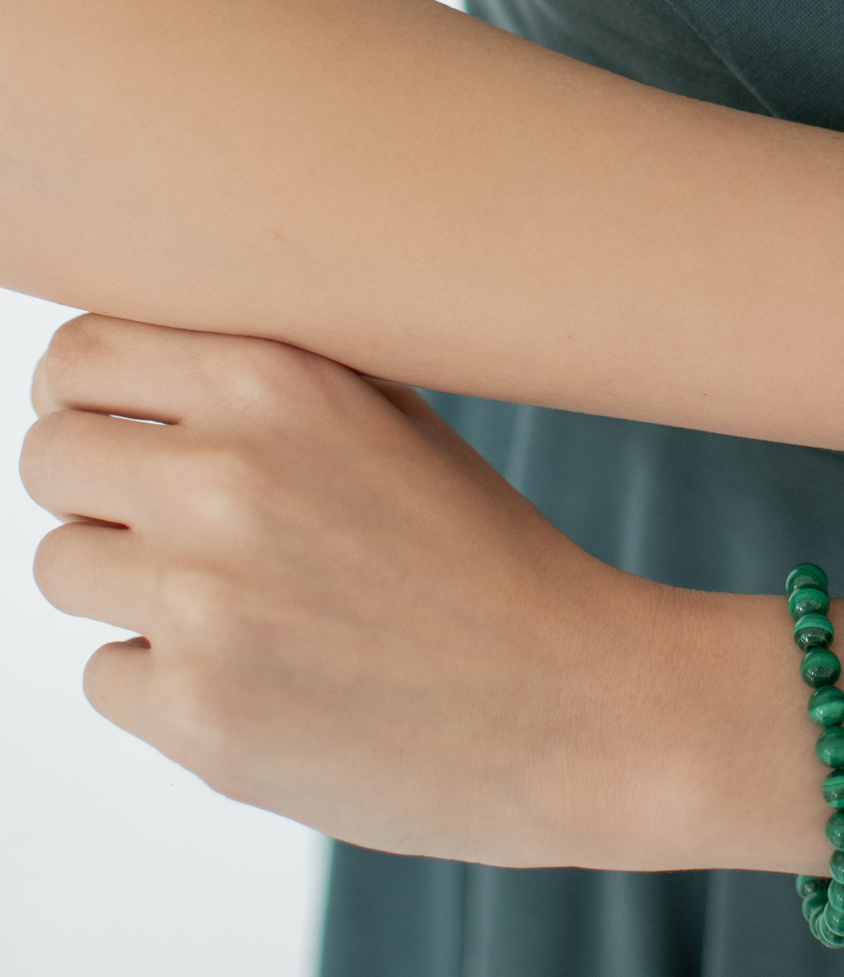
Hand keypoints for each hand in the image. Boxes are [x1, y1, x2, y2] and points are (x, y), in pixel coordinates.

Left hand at [20, 315, 683, 864]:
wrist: (567, 701)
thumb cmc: (485, 557)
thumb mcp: (396, 422)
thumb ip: (271, 378)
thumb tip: (144, 361)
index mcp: (278, 384)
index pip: (80, 352)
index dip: (91, 391)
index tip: (120, 423)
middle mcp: (226, 479)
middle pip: (46, 457)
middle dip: (97, 487)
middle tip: (176, 522)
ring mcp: (204, 602)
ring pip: (63, 566)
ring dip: (130, 583)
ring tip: (239, 603)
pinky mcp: (196, 714)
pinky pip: (107, 673)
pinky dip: (165, 676)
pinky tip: (262, 673)